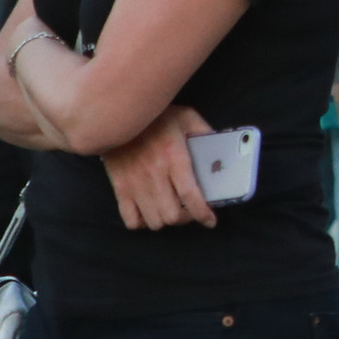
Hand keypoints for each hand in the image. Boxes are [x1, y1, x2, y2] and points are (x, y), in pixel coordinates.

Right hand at [101, 105, 215, 232]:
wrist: (116, 116)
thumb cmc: (156, 116)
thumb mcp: (187, 117)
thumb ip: (205, 133)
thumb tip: (221, 151)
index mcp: (174, 158)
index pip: (190, 196)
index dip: (203, 213)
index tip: (211, 221)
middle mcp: (154, 176)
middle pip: (172, 215)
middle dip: (186, 218)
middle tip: (191, 211)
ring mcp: (134, 185)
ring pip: (153, 221)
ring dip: (166, 221)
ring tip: (173, 211)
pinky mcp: (119, 188)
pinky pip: (130, 219)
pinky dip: (143, 223)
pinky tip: (150, 213)